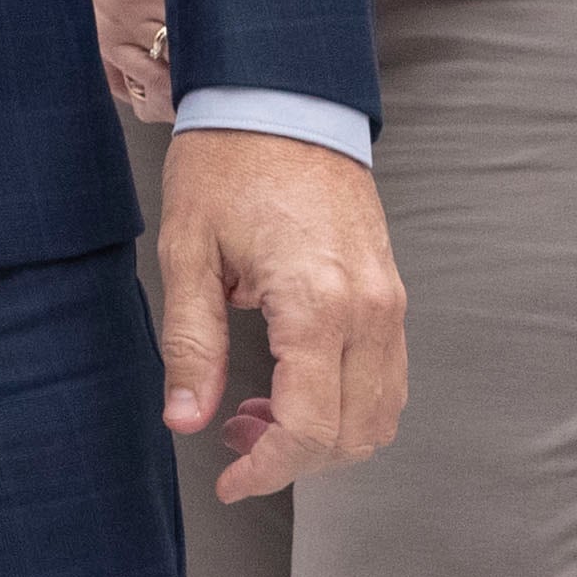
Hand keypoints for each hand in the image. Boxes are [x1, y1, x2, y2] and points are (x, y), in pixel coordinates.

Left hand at [154, 126, 406, 502]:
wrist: (281, 96)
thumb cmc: (229, 160)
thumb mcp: (188, 250)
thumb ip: (192, 343)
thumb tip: (185, 418)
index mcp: (317, 304)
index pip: (309, 427)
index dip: (268, 469)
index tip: (230, 480)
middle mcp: (369, 310)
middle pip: (353, 434)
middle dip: (294, 459)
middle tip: (233, 443)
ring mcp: (389, 302)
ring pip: (381, 413)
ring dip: (326, 436)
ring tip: (258, 415)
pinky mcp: (391, 291)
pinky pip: (388, 375)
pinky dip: (348, 402)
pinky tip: (293, 384)